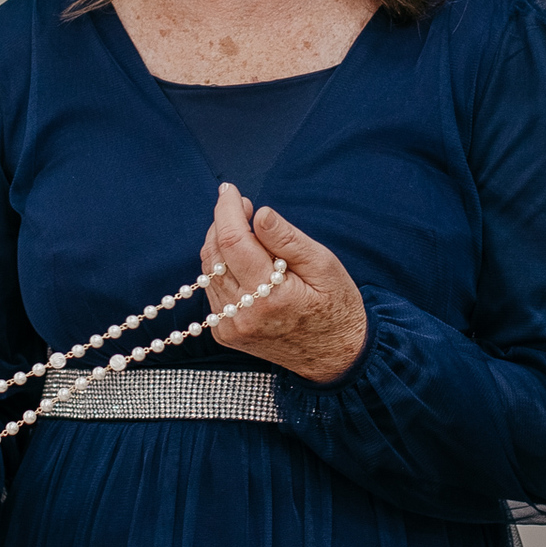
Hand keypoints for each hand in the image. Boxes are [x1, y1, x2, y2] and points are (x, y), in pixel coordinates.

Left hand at [200, 183, 367, 382]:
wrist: (336, 357)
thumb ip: (289, 240)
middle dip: (222, 223)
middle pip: (214, 255)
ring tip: (248, 232)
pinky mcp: (226, 334)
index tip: (230, 190)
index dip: (228, 210)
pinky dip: (222, 267)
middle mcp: (242, 315)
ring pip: (208, 272)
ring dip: (220, 244)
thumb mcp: (323, 266)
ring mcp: (230, 328)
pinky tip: (244, 261)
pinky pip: (213, 289)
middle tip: (245, 207)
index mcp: (269, 297)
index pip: (233, 242)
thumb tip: (260, 213)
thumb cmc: (337, 306)